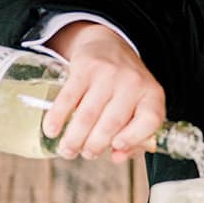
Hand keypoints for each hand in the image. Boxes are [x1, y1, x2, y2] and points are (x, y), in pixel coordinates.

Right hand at [42, 22, 165, 162]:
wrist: (109, 44)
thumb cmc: (126, 87)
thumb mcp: (140, 106)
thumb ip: (136, 136)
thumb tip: (116, 157)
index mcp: (152, 96)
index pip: (149, 120)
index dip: (133, 138)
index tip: (114, 148)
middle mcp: (133, 82)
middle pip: (112, 122)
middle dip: (94, 145)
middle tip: (84, 154)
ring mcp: (108, 73)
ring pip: (88, 114)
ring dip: (74, 137)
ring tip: (67, 150)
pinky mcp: (85, 67)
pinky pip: (68, 97)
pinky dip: (58, 117)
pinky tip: (51, 130)